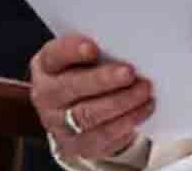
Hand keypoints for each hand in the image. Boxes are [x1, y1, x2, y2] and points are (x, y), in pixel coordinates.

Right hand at [30, 35, 154, 159]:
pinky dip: (126, 122)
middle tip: (129, 72)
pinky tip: (143, 109)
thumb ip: (101, 50)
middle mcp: (47, 95)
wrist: (75, 115)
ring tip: (144, 90)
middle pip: (70, 87)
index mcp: (47, 66)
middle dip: (103, 80)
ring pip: (87, 115)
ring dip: (121, 102)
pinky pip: (102, 136)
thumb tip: (130, 47)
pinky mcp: (77, 145)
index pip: (54, 55)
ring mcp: (58, 123)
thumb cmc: (86, 75)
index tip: (92, 48)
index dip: (71, 51)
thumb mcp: (85, 59)